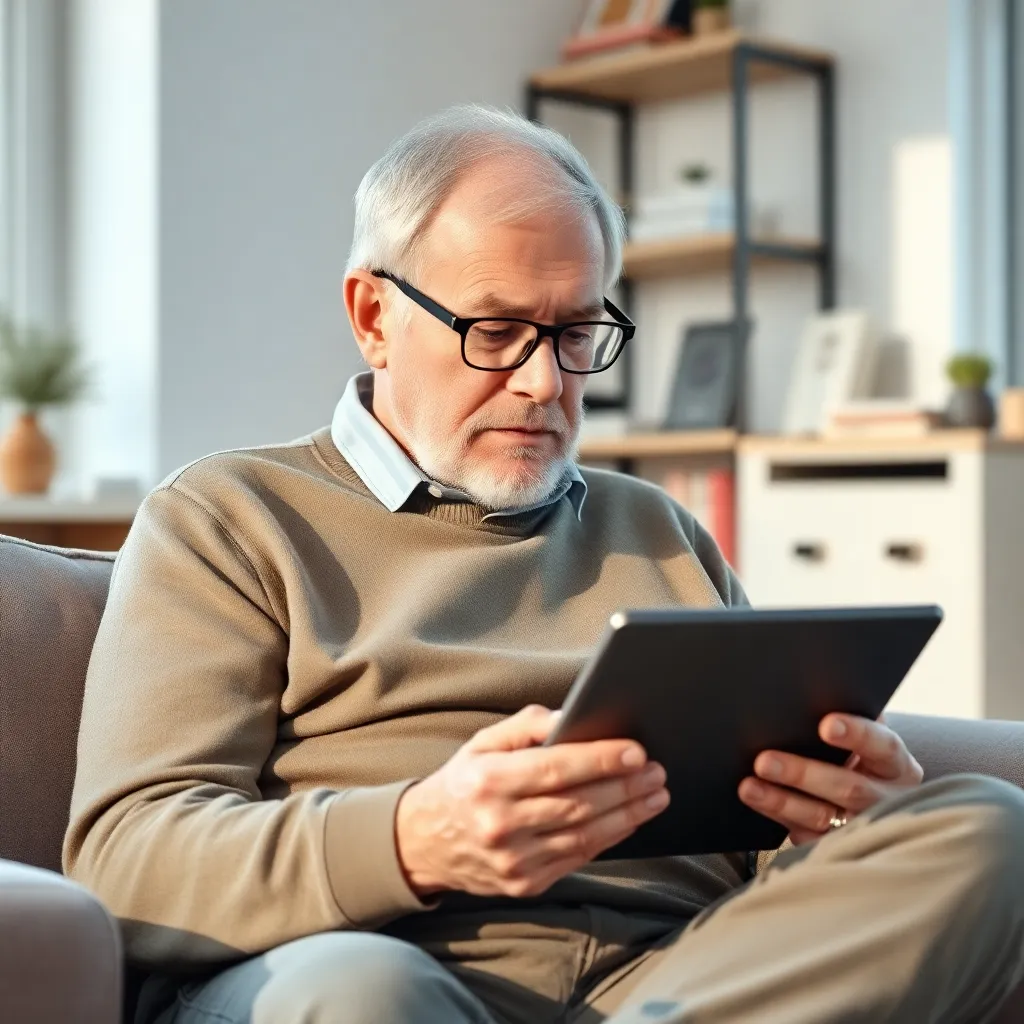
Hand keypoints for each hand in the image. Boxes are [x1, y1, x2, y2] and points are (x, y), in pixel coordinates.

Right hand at [395, 704, 669, 898]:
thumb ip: (526, 726)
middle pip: (578, 804)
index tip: (636, 751)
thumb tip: (570, 717)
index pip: (556, 769)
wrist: (423, 843)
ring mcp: (513, 860)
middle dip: (624, 787)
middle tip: (656, 772)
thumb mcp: (482, 743)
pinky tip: (628, 819)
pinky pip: (577, 859)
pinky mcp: (524, 885)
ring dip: (628, 815)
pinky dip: (608, 838)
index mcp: (488, 781)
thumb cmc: (462, 783)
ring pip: (584, 836)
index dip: (600, 760)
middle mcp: (500, 824)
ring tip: (655, 795)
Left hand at [738, 713, 922, 844]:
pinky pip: (807, 838)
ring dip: (781, 801)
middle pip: (848, 787)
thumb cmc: (860, 758)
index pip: (883, 746)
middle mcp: (887, 799)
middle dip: (803, 773)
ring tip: (749, 786)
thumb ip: (850, 716)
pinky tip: (758, 802)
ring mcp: (862, 828)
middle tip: (764, 760)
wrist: (871, 803)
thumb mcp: (865, 740)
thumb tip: (817, 688)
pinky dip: (778, 817)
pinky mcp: (837, 847)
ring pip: (822, 817)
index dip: (856, 734)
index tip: (826, 725)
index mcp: (897, 765)